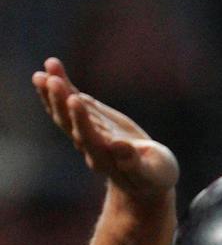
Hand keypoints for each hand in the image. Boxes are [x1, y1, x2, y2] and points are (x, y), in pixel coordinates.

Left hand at [30, 59, 176, 198]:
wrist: (143, 177)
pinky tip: (51, 67)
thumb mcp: (152, 173)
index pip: (88, 138)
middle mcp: (88, 145)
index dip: (81, 120)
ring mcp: (85, 131)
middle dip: (60, 102)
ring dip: (52, 91)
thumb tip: (119, 146)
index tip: (75, 99)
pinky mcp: (88, 118)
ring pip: (63, 111)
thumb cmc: (154, 177)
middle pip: (69, 123)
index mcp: (105, 159)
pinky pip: (70, 100)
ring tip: (44, 71)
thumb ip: (135, 164)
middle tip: (52, 80)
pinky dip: (62, 84)